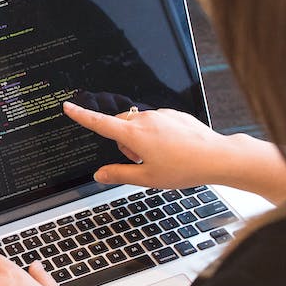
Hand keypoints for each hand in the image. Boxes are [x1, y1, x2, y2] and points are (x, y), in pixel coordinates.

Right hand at [62, 101, 285, 202]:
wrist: (217, 157)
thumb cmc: (183, 168)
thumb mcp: (146, 178)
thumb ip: (119, 174)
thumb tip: (100, 174)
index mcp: (134, 135)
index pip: (100, 123)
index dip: (81, 116)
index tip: (68, 107)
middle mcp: (145, 119)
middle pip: (120, 126)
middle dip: (123, 142)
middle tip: (140, 161)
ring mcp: (161, 115)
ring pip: (138, 124)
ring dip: (140, 139)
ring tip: (161, 157)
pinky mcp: (174, 114)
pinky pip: (156, 122)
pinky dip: (156, 134)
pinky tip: (172, 149)